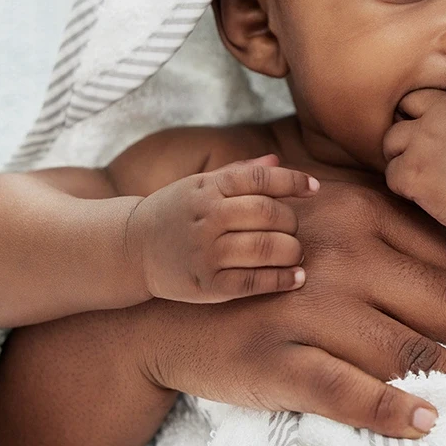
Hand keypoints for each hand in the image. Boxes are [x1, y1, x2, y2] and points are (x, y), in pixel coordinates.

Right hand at [125, 154, 318, 302]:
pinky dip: (282, 280)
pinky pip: (254, 282)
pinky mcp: (207, 285)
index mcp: (209, 188)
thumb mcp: (200, 184)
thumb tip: (277, 160)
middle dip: (292, 222)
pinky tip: (296, 278)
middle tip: (293, 229)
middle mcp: (208, 217)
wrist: (131, 248)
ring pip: (266, 248)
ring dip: (292, 251)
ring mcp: (206, 252)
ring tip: (295, 253)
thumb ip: (239, 172)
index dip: (294, 181)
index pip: (262, 178)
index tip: (313, 189)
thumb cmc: (176, 212)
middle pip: (270, 214)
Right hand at [140, 180, 445, 433]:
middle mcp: (343, 254)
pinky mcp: (278, 357)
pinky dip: (390, 409)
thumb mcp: (328, 226)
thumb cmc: (269, 266)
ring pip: (409, 349)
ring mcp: (309, 306)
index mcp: (362, 215)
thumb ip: (391, 234)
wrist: (170, 303)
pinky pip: (345, 389)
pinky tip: (426, 421)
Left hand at [383, 88, 445, 233]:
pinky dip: (403, 187)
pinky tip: (424, 194)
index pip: (419, 97)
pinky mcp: (412, 172)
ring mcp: (422, 143)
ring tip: (422, 175)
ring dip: (401, 159)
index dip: (419, 116)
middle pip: (400, 115)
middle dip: (405, 134)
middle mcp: (438, 116)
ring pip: (390, 143)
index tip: (427, 135)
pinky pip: (391, 175)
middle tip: (418, 155)